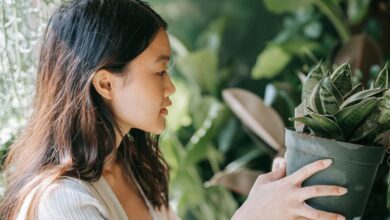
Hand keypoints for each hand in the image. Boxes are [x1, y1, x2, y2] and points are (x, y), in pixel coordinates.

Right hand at [232, 159, 346, 219]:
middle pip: (316, 191)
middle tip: (344, 190)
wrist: (251, 218)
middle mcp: (292, 196)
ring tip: (342, 217)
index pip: (305, 171)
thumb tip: (283, 160)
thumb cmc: (256, 198)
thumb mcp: (263, 181)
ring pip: (317, 214)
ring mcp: (293, 211)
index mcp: (286, 183)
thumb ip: (276, 171)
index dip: (318, 165)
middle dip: (332, 190)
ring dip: (331, 216)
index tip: (330, 161)